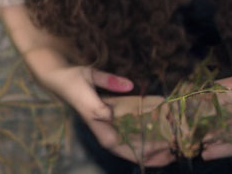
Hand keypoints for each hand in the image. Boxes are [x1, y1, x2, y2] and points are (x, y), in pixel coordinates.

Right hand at [38, 65, 175, 166]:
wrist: (59, 79)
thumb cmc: (74, 79)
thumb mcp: (89, 76)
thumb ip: (107, 81)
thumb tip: (129, 85)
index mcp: (96, 120)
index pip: (119, 142)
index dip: (140, 147)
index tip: (160, 144)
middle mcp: (102, 129)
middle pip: (127, 150)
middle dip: (150, 155)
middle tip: (172, 154)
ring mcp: (106, 128)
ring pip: (128, 148)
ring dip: (149, 153)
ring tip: (170, 154)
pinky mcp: (110, 124)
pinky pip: (128, 139)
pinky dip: (143, 144)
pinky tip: (158, 143)